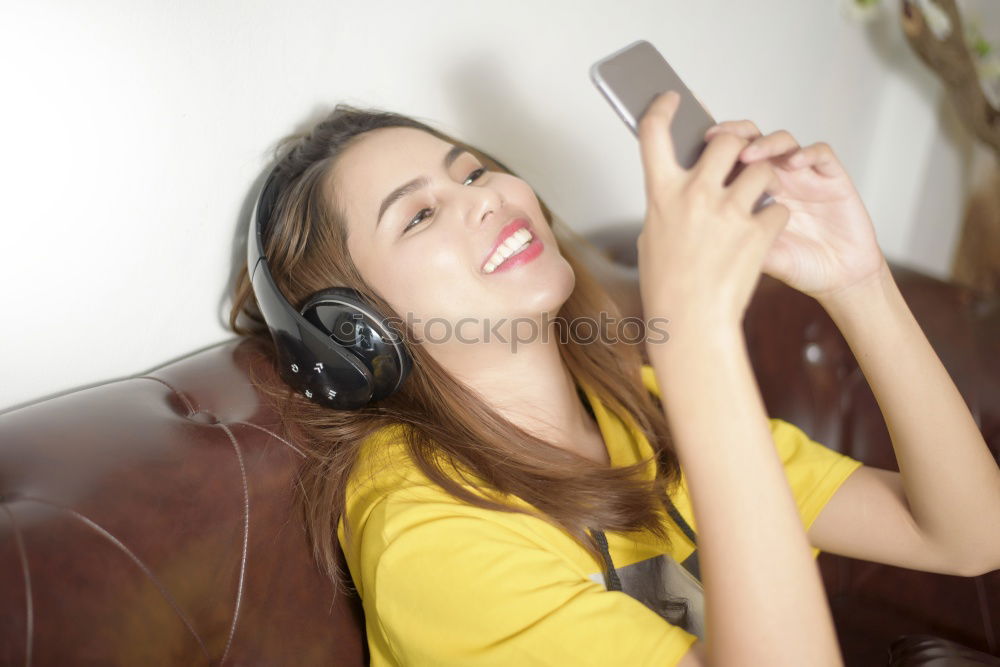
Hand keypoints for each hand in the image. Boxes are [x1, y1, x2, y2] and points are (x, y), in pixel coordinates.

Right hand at [636, 90, 791, 333]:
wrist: (692, 324)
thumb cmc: (667, 287)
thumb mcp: (653, 238)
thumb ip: (669, 204)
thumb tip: (681, 183)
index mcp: (661, 194)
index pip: (654, 132)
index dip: (662, 107)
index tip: (672, 99)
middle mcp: (695, 195)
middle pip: (725, 140)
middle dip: (737, 143)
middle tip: (739, 155)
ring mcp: (730, 212)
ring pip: (762, 170)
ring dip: (764, 180)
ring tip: (756, 200)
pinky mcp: (759, 232)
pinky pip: (778, 209)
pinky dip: (775, 219)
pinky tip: (763, 235)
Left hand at [703, 119, 887, 301]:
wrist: (839, 279)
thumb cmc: (798, 267)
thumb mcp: (756, 256)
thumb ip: (734, 240)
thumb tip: (696, 232)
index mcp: (753, 192)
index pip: (730, 158)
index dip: (714, 149)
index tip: (694, 147)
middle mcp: (777, 178)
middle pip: (753, 139)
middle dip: (735, 134)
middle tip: (717, 137)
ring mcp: (804, 176)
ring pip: (783, 141)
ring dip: (765, 143)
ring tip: (749, 155)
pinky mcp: (833, 178)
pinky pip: (821, 154)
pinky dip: (806, 153)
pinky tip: (794, 163)